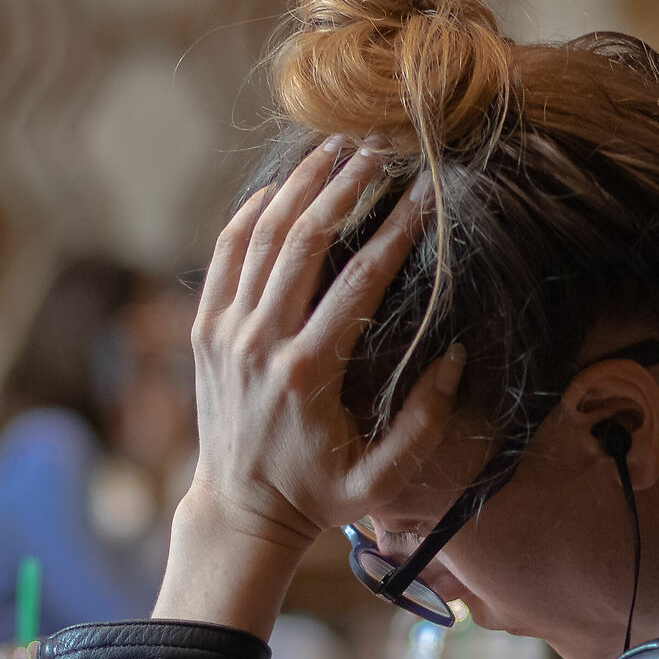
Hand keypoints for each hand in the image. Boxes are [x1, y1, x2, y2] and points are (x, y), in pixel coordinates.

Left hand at [154, 138, 459, 635]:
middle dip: (347, 187)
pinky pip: (227, 252)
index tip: (425, 193)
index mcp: (305, 375)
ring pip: (262, 235)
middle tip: (382, 149)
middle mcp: (258, 344)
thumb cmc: (319, 496)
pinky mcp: (205, 328)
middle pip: (304, 241)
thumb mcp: (382, 481)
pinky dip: (253, 211)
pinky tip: (284, 184)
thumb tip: (453, 356)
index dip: (395, 231)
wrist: (240, 511)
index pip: (357, 283)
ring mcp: (224, 331)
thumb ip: (424, 423)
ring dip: (301, 185)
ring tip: (337, 147)